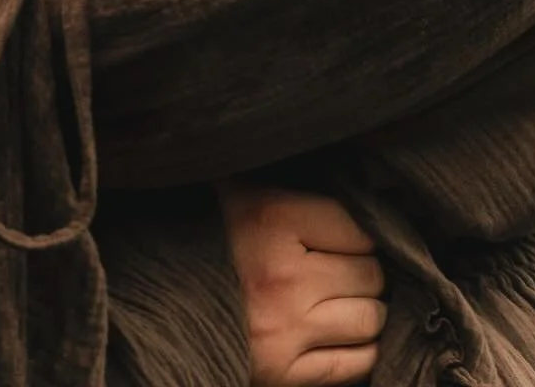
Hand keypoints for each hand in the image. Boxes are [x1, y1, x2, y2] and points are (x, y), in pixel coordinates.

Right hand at [220, 184, 385, 386]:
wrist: (164, 302)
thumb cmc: (212, 239)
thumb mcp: (242, 190)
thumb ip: (286, 176)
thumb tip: (345, 168)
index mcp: (271, 219)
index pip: (358, 229)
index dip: (358, 233)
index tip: (344, 238)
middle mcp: (282, 278)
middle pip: (370, 276)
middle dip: (364, 273)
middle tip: (345, 270)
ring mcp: (285, 330)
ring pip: (370, 320)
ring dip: (364, 310)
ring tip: (344, 301)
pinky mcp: (283, 374)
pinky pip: (354, 365)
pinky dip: (358, 350)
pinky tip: (339, 334)